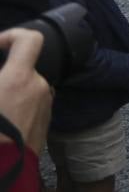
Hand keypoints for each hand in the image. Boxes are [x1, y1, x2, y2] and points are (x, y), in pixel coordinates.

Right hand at [0, 28, 53, 155]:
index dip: (13, 35)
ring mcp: (46, 105)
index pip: (30, 39)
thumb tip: (4, 78)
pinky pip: (32, 104)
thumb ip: (1, 76)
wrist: (4, 171)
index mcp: (20, 78)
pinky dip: (18, 105)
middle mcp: (39, 87)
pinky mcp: (46, 122)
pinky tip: (3, 120)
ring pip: (28, 87)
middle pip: (25, 68)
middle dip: (5, 73)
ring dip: (11, 91)